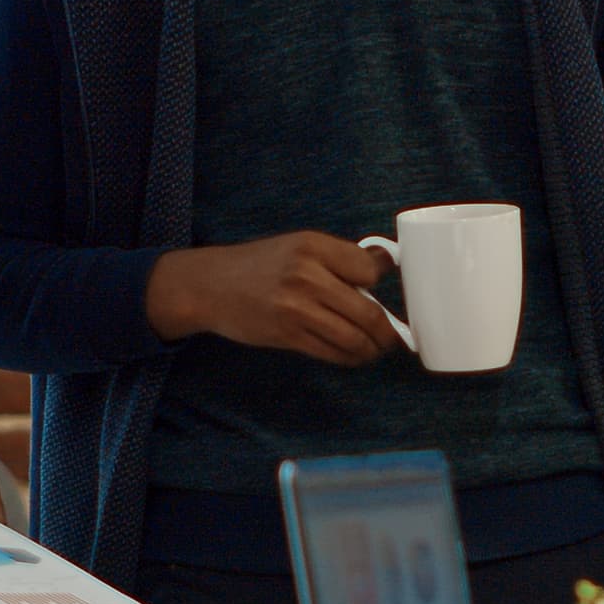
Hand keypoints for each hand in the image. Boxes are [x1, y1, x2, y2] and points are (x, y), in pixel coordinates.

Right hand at [144, 232, 407, 366]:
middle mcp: (306, 275)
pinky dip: (350, 358)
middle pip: (368, 311)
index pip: (369, 269)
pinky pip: (332, 353)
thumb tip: (385, 266)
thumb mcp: (299, 245)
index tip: (381, 293)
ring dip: (372, 349)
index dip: (380, 283)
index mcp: (313, 246)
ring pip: (354, 338)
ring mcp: (296, 307)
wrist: (211, 286)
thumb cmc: (260, 265)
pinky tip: (353, 355)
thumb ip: (339, 257)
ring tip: (375, 350)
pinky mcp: (287, 334)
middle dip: (386, 331)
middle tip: (392, 337)